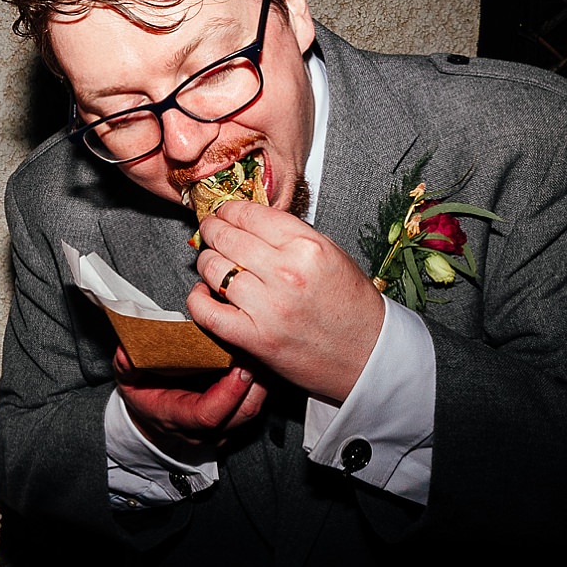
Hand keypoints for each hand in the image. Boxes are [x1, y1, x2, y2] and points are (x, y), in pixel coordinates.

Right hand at [114, 344, 267, 458]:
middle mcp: (201, 432)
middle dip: (254, 383)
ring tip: (262, 352)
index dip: (227, 393)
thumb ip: (126, 365)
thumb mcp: (128, 379)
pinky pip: (253, 406)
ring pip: (252, 412)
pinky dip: (260, 385)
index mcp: (175, 419)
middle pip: (239, 415)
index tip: (240, 366)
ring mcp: (220, 432)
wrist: (151, 418)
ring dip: (261, 382)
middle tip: (258, 350)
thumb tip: (127, 351)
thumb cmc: (143, 394)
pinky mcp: (233, 423)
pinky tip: (260, 362)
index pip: (207, 415)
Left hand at [187, 201, 385, 401]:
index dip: (229, 210)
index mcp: (308, 247)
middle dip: (212, 230)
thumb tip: (252, 221)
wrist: (368, 356)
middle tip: (210, 231)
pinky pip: (207, 311)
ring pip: (212, 269)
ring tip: (211, 263)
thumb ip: (291, 236)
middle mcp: (286, 273)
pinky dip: (197, 299)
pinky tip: (204, 292)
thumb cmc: (353, 308)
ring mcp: (268, 307)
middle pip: (226, 237)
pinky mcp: (254, 338)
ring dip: (206, 262)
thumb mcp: (332, 256)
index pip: (251, 215)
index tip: (224, 212)